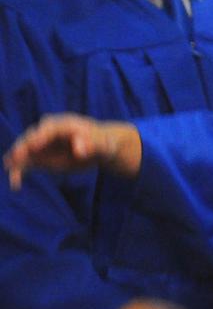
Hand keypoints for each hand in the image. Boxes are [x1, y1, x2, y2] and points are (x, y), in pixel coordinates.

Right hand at [4, 113, 141, 189]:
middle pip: (32, 137)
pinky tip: (15, 183)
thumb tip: (80, 151)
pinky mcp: (40, 157)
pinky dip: (19, 171)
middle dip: (23, 147)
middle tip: (17, 159)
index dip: (41, 136)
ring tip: (13, 173)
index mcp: (65, 124)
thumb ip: (93, 145)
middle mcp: (49, 132)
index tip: (34, 146)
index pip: (49, 128)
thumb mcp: (103, 144)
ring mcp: (43, 144)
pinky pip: (26, 163)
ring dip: (16, 160)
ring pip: (25, 150)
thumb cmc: (103, 143)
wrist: (99, 148)